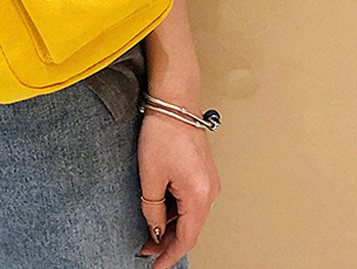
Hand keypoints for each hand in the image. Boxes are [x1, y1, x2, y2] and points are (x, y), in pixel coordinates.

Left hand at [136, 109, 220, 268]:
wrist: (174, 103)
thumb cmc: (163, 133)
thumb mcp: (150, 176)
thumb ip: (152, 209)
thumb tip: (154, 230)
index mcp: (199, 197)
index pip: (185, 239)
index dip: (169, 255)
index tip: (155, 266)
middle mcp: (210, 192)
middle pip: (189, 229)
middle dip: (167, 242)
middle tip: (146, 250)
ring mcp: (208, 182)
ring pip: (189, 215)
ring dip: (170, 226)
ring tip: (148, 232)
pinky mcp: (203, 172)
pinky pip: (190, 200)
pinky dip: (175, 210)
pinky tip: (160, 211)